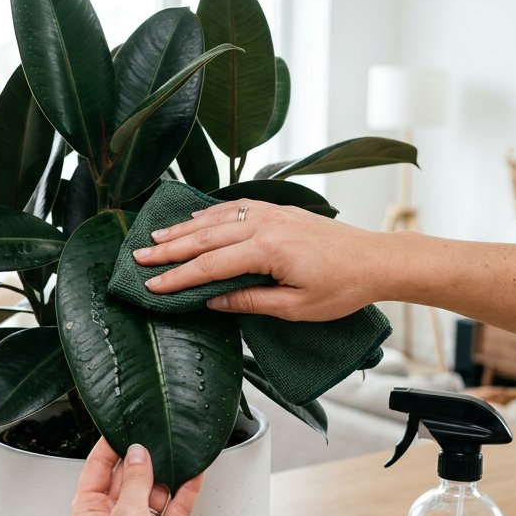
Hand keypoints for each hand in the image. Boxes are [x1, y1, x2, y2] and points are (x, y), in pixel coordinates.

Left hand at [67, 438, 203, 515]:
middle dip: (140, 460)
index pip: (94, 471)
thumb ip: (134, 480)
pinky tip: (192, 475)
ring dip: (164, 476)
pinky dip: (182, 493)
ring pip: (151, 493)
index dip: (108, 448)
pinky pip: (171, 510)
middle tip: (154, 435)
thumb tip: (136, 454)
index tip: (122, 426)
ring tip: (177, 451)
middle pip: (124, 480)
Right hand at [133, 199, 394, 320]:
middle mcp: (266, 225)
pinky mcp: (280, 210)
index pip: (210, 266)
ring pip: (217, 219)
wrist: (377, 260)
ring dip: (184, 229)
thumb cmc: (342, 288)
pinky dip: (211, 214)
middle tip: (138, 259)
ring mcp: (272, 213)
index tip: (152, 286)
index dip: (178, 278)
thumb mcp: (296, 307)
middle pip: (205, 237)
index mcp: (268, 250)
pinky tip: (195, 220)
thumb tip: (212, 302)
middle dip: (169, 250)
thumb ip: (251, 301)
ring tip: (155, 238)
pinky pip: (236, 208)